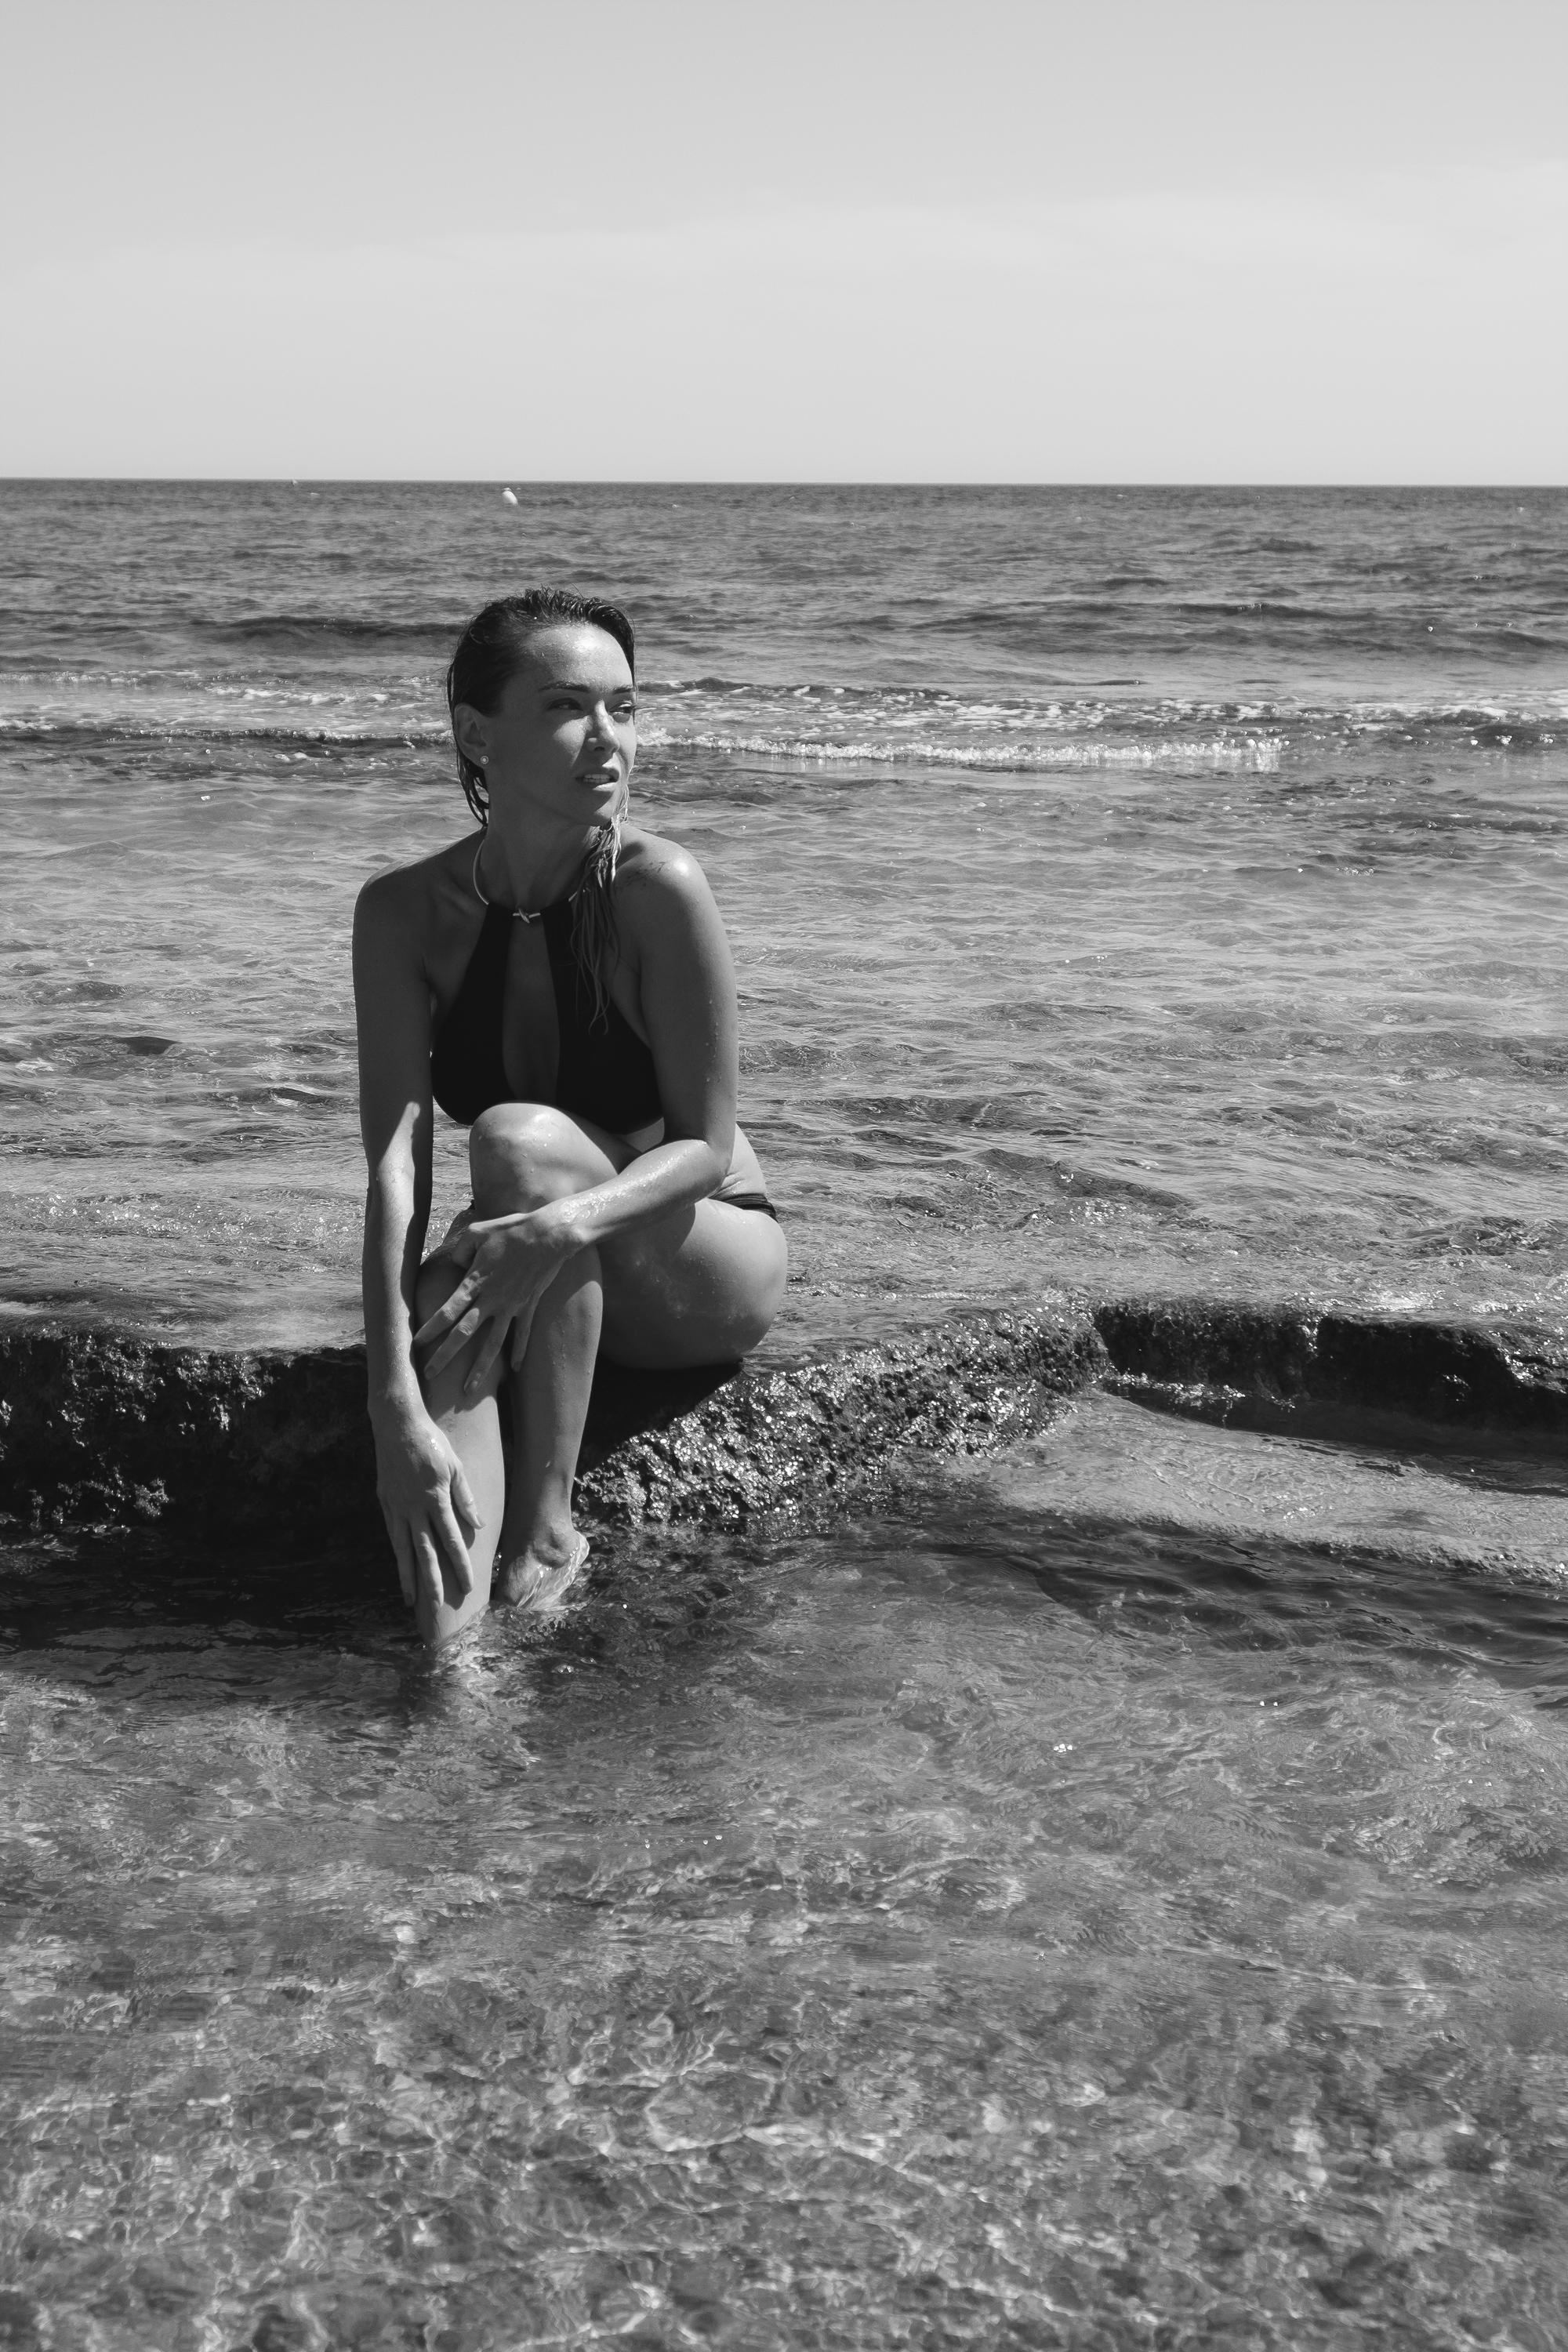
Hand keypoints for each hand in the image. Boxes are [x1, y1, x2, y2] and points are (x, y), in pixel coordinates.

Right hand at [372, 1406, 482, 1620]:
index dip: (460, 1564)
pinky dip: (397, 1553)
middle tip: (438, 1607)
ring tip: (411, 1599)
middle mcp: (414, 1507)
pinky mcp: (385, 1501)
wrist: (396, 1424)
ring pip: (403, 1549)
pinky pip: (393, 1533)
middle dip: (433, 1582)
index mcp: (436, 1498)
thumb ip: (466, 1498)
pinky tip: (401, 1566)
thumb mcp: (456, 1466)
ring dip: (408, 1576)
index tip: (468, 1584)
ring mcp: (396, 1506)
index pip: (451, 1540)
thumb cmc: (432, 1442)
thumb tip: (477, 1526)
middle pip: (425, 1552)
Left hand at [414, 1206, 575, 1393]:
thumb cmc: (511, 1230)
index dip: (430, 1329)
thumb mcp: (477, 1232)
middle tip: (430, 1375)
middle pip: (463, 1335)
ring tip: (468, 1390)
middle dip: (445, 1357)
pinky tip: (515, 1369)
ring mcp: (511, 1307)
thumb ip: (459, 1251)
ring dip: (479, 1369)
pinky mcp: (529, 1307)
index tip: (416, 1344)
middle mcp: (491, 1300)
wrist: (550, 1235)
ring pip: (492, 1344)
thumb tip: (455, 1266)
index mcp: (475, 1282)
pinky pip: (522, 1335)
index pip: (447, 1312)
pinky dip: (519, 1352)